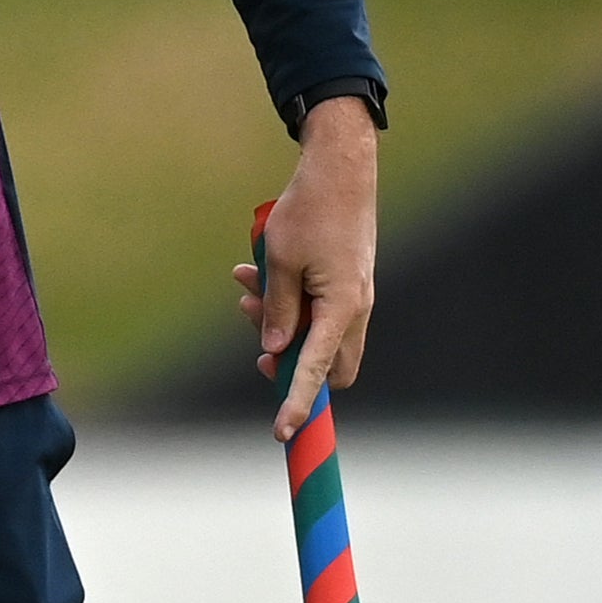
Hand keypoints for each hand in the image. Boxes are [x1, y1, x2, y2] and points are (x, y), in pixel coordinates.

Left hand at [236, 95, 380, 439]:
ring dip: (280, 322)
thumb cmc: (311, 211)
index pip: (316, 371)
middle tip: (260, 345)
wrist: (341, 170)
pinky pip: (317, 308)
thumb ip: (277, 311)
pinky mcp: (347, 282)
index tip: (282, 432)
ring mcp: (354, 296)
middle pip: (327, 365)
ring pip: (318, 335)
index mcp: (341, 308)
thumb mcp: (280, 262)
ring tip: (246, 286)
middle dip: (291, 363)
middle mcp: (355, 309)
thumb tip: (274, 350)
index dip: (297, 403)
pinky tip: (257, 272)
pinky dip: (289, 301)